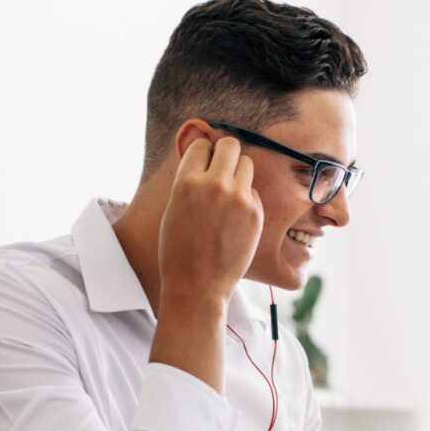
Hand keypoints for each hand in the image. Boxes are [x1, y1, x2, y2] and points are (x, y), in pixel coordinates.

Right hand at [157, 133, 262, 307]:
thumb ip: (190, 181)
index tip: (203, 166)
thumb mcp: (173, 208)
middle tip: (221, 170)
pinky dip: (246, 199)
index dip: (203, 154)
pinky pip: (253, 191)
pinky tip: (234, 219)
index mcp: (187, 182)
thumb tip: (206, 156)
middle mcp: (214, 184)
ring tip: (228, 195)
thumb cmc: (178, 250)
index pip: (202, 144)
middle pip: (229, 145)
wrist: (197, 285)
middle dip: (225, 154)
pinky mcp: (256, 212)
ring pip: (246, 163)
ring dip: (238, 173)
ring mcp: (238, 198)